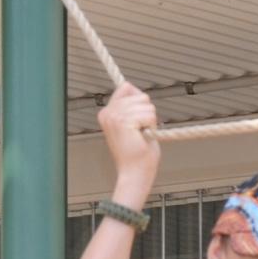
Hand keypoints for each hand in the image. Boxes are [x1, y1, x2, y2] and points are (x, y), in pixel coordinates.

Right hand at [98, 83, 161, 204]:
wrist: (135, 173)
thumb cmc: (137, 152)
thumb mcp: (133, 122)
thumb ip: (130, 104)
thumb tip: (129, 85)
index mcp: (106, 112)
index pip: (127, 88)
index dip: (140, 103)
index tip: (137, 122)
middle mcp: (107, 113)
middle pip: (140, 95)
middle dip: (147, 113)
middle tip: (139, 132)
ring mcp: (114, 117)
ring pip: (146, 104)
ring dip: (150, 120)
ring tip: (141, 136)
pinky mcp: (124, 122)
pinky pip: (149, 114)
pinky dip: (152, 126)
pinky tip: (143, 137)